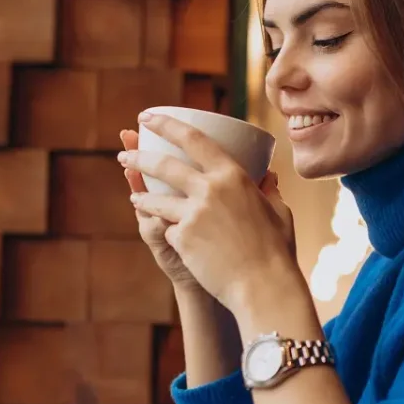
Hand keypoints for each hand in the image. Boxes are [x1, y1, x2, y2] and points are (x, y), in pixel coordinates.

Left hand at [118, 112, 297, 312]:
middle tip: (124, 155)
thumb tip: (268, 176)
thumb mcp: (279, 212)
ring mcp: (194, 213)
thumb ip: (269, 190)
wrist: (264, 286)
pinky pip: (169, 229)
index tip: (147, 117)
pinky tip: (169, 238)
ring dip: (141, 197)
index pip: (193, 138)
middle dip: (137, 156)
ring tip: (135, 198)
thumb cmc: (277, 250)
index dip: (166, 124)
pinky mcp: (183, 238)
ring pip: (156, 199)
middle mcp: (210, 188)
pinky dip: (170, 232)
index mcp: (233, 175)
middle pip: (163, 164)